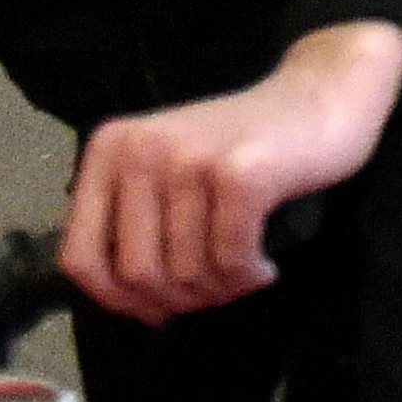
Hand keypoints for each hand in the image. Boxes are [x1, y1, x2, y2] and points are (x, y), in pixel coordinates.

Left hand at [61, 20, 401, 324]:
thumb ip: (138, 227)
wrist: (322, 93)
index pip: (79, 257)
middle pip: (136, 272)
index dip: (115, 299)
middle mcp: (142, 148)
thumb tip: (134, 308)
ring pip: (185, 272)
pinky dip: (248, 276)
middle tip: (215, 290)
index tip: (157, 306)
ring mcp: (192, 157)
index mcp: (111, 149)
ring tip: (244, 273)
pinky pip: (230, 259)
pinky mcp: (242, 172)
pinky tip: (264, 268)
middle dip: (179, 299)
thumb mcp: (170, 172)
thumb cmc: (246, 144)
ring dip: (219, 290)